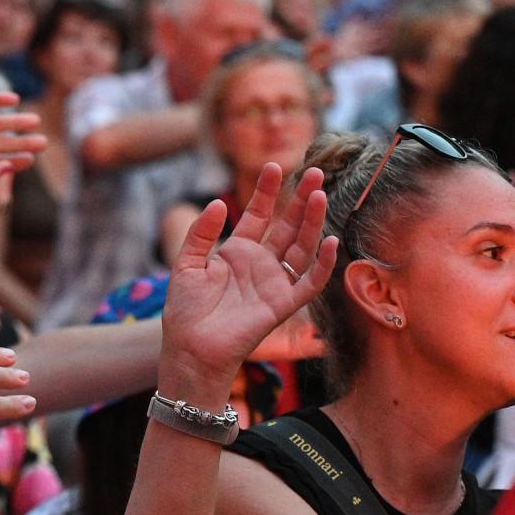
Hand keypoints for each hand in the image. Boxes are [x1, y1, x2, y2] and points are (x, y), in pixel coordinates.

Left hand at [161, 163, 335, 381]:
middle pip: (287, 226)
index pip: (258, 215)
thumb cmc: (185, 310)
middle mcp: (260, 264)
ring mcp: (275, 283)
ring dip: (312, 222)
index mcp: (237, 252)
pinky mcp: (284, 304)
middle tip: (316, 171)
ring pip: (302, 247)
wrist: (190, 347)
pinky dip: (322, 263)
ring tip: (319, 195)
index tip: (274, 167)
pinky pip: (310, 282)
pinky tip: (328, 240)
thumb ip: (200, 233)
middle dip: (300, 200)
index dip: (267, 192)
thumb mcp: (186, 264)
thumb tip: (216, 202)